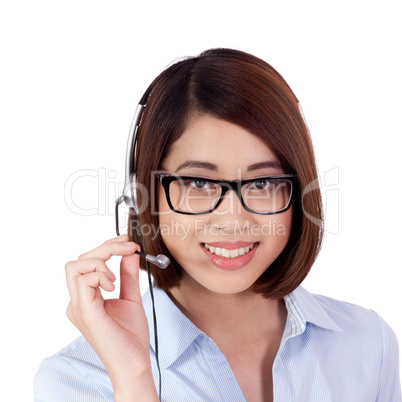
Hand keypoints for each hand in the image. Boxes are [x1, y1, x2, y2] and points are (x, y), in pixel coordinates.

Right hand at [65, 235, 157, 399]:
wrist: (134, 362)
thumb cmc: (131, 335)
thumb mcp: (131, 297)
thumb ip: (128, 275)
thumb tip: (129, 253)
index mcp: (87, 298)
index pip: (86, 263)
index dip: (105, 247)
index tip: (126, 241)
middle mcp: (78, 301)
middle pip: (79, 260)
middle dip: (105, 248)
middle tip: (127, 247)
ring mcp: (78, 306)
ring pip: (75, 267)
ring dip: (100, 261)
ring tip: (117, 277)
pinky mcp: (85, 312)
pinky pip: (83, 282)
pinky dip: (100, 276)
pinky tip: (113, 287)